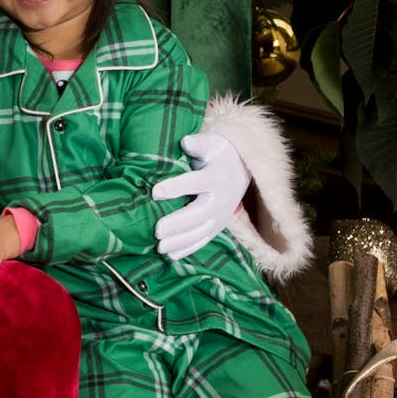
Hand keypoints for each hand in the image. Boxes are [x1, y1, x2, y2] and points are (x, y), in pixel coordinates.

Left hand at [151, 130, 250, 259]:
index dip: (176, 187)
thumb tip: (185, 141)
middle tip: (157, 230)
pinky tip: (170, 256)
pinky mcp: (218, 226)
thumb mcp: (212, 144)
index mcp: (216, 176)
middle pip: (199, 213)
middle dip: (178, 223)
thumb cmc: (217, 154)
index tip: (155, 191)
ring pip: (201, 231)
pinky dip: (188, 249)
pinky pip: (204, 240)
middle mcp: (220, 198)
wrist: (241, 170)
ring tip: (159, 247)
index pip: (196, 182)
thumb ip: (198, 144)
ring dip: (181, 241)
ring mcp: (220, 215)